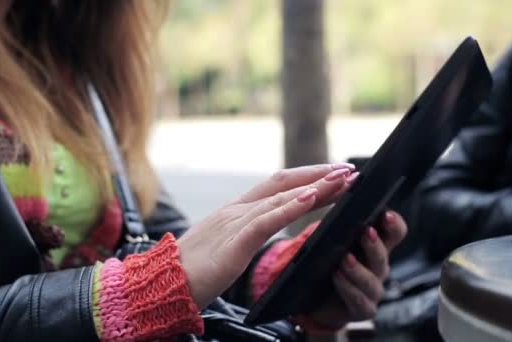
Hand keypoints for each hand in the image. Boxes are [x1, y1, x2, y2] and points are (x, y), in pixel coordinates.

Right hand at [178, 163, 358, 307]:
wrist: (162, 285)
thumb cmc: (193, 271)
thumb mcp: (226, 246)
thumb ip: (246, 233)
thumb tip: (267, 227)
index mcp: (235, 210)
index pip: (277, 185)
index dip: (306, 177)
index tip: (333, 174)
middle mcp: (236, 209)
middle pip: (283, 182)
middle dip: (318, 174)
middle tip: (348, 170)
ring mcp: (234, 222)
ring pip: (280, 197)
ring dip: (315, 186)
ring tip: (342, 180)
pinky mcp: (234, 241)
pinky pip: (266, 219)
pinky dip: (291, 207)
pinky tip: (311, 198)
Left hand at [306, 210, 406, 329]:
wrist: (314, 300)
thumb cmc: (325, 265)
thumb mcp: (330, 241)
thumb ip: (338, 224)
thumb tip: (336, 196)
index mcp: (376, 247)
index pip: (394, 233)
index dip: (394, 224)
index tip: (387, 214)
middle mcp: (378, 268)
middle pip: (384, 255)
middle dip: (375, 244)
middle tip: (366, 232)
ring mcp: (373, 291)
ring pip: (371, 280)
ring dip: (358, 268)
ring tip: (345, 258)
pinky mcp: (362, 310)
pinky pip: (359, 300)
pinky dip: (348, 288)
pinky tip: (337, 277)